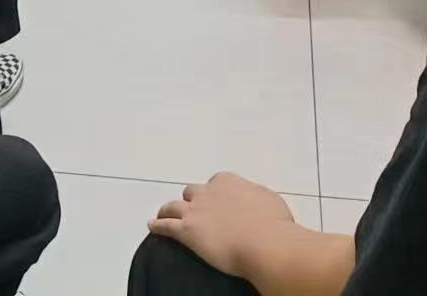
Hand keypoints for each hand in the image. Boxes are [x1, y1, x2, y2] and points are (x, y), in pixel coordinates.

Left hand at [148, 172, 294, 277]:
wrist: (264, 243)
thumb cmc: (274, 224)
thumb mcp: (270, 201)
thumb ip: (257, 197)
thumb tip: (255, 201)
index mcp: (229, 182)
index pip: (217, 182)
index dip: (215, 193)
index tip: (218, 202)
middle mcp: (209, 192)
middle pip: (193, 192)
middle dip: (193, 200)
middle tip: (196, 212)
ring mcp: (195, 210)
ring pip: (173, 206)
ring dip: (168, 210)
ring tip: (164, 214)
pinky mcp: (186, 231)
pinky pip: (166, 226)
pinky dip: (157, 225)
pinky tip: (152, 226)